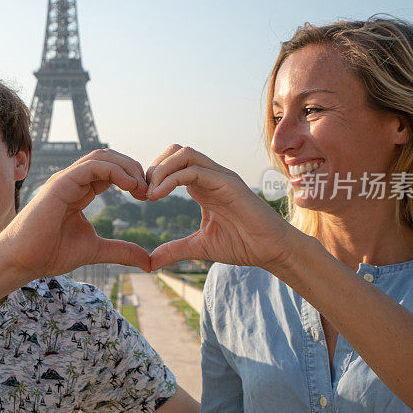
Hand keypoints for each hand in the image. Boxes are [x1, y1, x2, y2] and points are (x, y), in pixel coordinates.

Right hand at [0, 149, 151, 278]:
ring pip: (101, 156)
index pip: (110, 170)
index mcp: (80, 191)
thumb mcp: (96, 250)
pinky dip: (115, 170)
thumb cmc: (49, 253)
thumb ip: (121, 251)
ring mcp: (65, 180)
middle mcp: (73, 181)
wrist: (22, 261)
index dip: (132, 178)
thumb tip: (148, 262)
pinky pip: (92, 166)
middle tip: (149, 190)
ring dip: (127, 167)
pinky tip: (129, 185)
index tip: (148, 197)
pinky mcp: (60, 184)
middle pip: (109, 157)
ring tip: (141, 187)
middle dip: (133, 168)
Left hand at [146, 145, 299, 270]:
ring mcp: (220, 176)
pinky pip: (195, 170)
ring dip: (161, 169)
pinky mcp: (228, 183)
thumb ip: (175, 250)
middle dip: (154, 167)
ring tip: (149, 194)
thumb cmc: (243, 245)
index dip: (152, 176)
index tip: (139, 198)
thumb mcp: (199, 247)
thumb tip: (150, 262)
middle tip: (142, 193)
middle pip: (176, 151)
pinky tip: (158, 196)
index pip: (172, 163)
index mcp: (202, 186)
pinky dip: (172, 179)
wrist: (272, 251)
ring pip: (184, 154)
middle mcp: (211, 175)